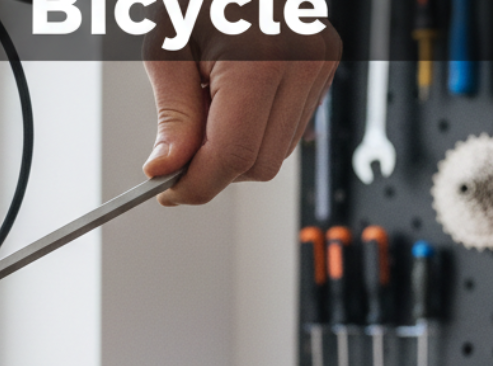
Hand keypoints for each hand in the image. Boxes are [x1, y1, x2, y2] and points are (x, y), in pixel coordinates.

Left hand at [142, 4, 340, 205]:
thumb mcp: (166, 47)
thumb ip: (172, 115)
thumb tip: (167, 168)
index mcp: (259, 58)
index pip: (231, 154)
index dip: (196, 183)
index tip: (168, 190)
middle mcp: (301, 63)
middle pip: (258, 164)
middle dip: (216, 170)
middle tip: (179, 153)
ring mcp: (320, 64)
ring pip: (277, 153)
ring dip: (237, 149)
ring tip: (210, 105)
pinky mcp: (326, 66)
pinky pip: (290, 127)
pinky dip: (257, 128)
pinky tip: (235, 98)